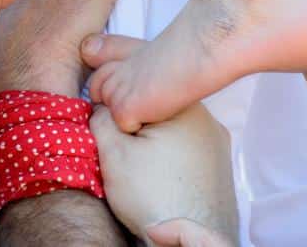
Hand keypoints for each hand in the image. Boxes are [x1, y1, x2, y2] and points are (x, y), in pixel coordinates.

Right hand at [85, 38, 236, 245]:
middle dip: (130, 96)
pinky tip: (148, 152)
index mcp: (181, 105)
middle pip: (158, 94)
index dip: (110, 77)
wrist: (189, 241)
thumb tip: (100, 104)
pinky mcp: (215, 164)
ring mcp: (214, 141)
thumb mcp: (114, 152)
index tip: (91, 81)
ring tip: (124, 130)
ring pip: (171, 117)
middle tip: (104, 100)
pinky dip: (164, 138)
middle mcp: (204, 117)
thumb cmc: (154, 197)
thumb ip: (101, 117)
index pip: (138, 76)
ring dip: (148, 118)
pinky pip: (184, 138)